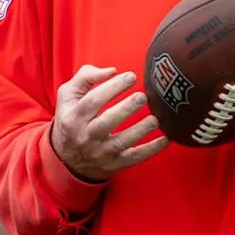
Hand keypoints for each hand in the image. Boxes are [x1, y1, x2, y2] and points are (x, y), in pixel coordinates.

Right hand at [51, 65, 168, 181]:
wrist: (67, 160)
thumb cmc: (73, 118)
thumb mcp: (68, 96)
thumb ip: (86, 77)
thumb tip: (112, 71)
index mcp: (74, 117)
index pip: (93, 100)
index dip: (113, 87)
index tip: (131, 76)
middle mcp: (86, 136)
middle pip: (106, 122)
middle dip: (127, 108)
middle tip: (143, 96)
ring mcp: (100, 152)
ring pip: (121, 142)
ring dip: (141, 130)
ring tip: (156, 118)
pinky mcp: (115, 164)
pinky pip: (134, 158)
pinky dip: (152, 149)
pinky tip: (166, 138)